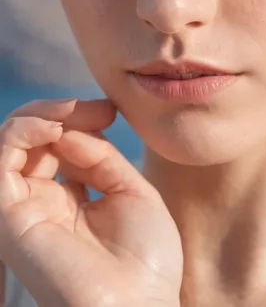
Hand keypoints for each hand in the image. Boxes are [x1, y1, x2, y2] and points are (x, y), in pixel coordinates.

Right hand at [0, 98, 182, 306]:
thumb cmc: (145, 260)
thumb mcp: (130, 192)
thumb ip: (99, 157)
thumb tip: (70, 128)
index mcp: (73, 200)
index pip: (59, 145)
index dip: (80, 119)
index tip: (111, 112)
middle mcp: (44, 203)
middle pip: (34, 140)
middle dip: (63, 112)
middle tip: (100, 111)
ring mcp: (26, 210)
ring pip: (12, 144)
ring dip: (41, 115)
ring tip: (71, 113)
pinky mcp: (10, 218)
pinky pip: (1, 161)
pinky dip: (23, 132)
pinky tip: (54, 126)